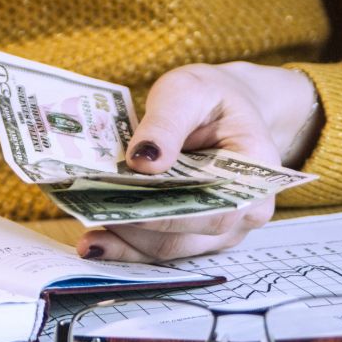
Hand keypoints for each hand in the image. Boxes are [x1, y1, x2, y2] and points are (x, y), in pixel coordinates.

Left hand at [76, 62, 319, 261]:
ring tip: (86, 238)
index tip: (126, 210)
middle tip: (92, 220)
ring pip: (170, 250)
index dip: (171, 216)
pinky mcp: (193, 234)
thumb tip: (142, 161)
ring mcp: (220, 229)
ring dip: (127, 245)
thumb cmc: (210, 97)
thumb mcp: (189, 92)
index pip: (217, 209)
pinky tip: (95, 242)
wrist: (222, 106)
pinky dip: (127, 246)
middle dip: (138, 232)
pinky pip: (159, 249)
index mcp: (256, 174)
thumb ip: (167, 123)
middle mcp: (244, 212)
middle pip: (188, 237)